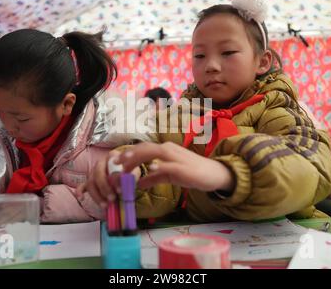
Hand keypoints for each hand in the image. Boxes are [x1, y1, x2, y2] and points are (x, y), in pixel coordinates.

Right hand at [76, 150, 140, 207]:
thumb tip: (126, 181)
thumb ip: (131, 176)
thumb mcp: (133, 172)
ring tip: (105, 206)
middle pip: (97, 174)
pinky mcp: (89, 180)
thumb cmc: (129, 171)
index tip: (120, 190)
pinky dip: (80, 191)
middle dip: (104, 188)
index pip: (110, 166)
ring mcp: (93, 172)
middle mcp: (100, 163)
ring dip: (97, 195)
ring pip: (90, 183)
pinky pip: (82, 185)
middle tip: (112, 199)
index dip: (114, 179)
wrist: (125, 171)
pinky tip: (81, 198)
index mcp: (112, 157)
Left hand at [116, 142, 234, 192]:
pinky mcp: (183, 167)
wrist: (214, 174)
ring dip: (138, 158)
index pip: (143, 148)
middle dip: (129, 154)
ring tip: (126, 165)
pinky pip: (169, 165)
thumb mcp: (169, 176)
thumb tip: (137, 183)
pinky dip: (159, 166)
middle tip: (115, 163)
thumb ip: (153, 177)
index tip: (116, 162)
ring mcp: (176, 157)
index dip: (129, 154)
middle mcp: (169, 149)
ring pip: (154, 152)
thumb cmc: (191, 173)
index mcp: (165, 150)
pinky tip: (150, 169)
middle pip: (145, 148)